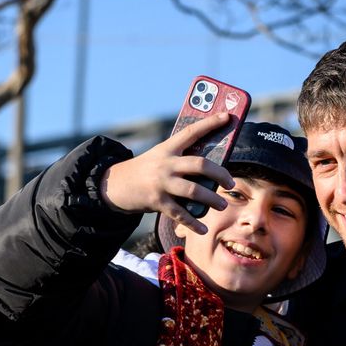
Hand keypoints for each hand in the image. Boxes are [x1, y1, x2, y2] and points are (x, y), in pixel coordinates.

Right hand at [99, 112, 234, 234]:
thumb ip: (180, 159)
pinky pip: (180, 214)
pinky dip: (193, 223)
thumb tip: (211, 170)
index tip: (228, 117)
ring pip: (193, 190)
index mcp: (168, 148)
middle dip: (220, 174)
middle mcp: (166, 163)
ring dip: (211, 199)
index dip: (211, 123)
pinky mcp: (157, 201)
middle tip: (231, 183)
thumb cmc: (144, 170)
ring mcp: (161, 183)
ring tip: (221, 205)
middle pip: (200, 165)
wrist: (114, 184)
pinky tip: (203, 228)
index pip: (192, 132)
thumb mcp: (159, 157)